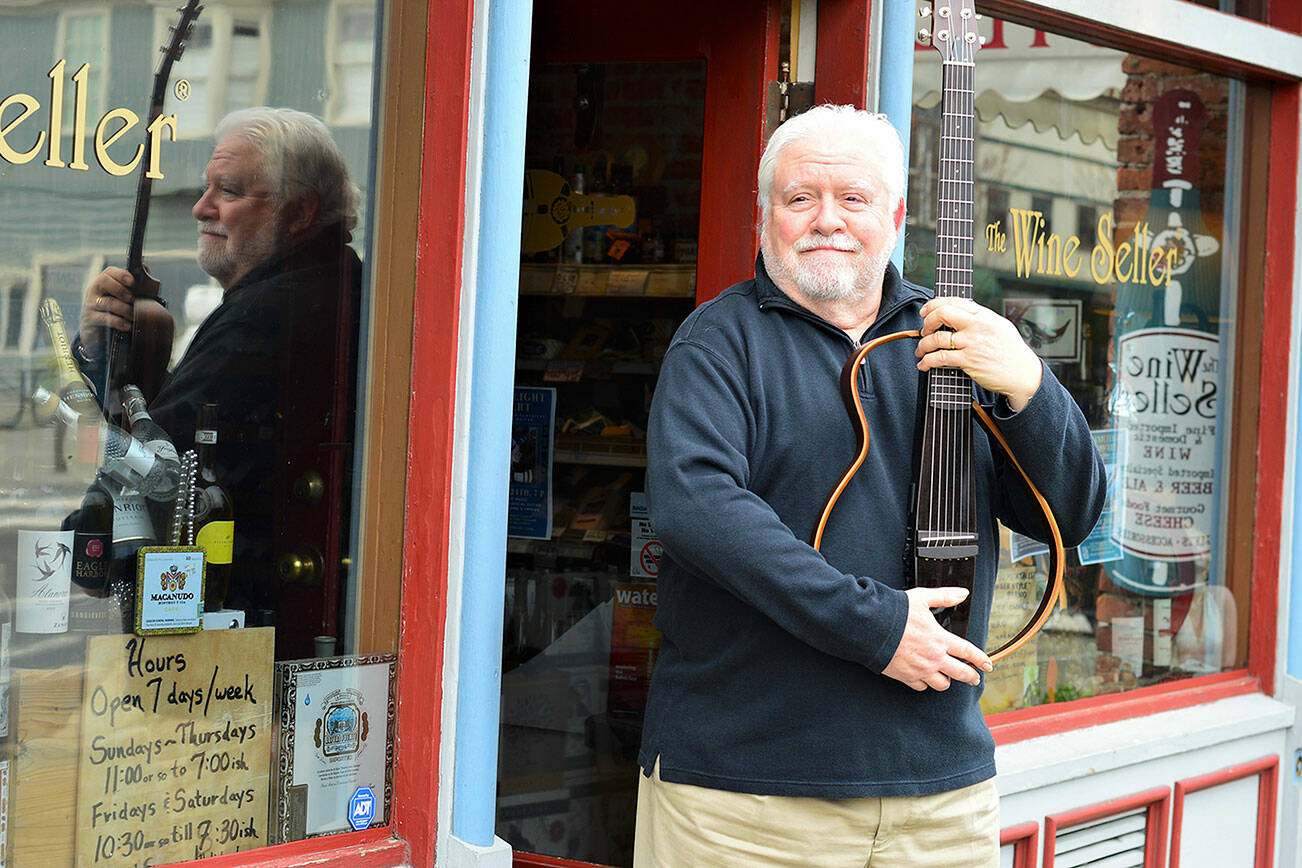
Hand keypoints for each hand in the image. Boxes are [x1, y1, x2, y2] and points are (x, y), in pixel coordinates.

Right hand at [79, 267, 134, 353]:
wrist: (98, 334)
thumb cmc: (113, 312)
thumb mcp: (122, 298)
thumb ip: (134, 285)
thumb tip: (145, 268)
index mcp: (103, 284)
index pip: (109, 272)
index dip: (121, 274)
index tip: (132, 281)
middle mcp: (94, 291)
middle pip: (103, 281)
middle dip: (120, 289)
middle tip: (132, 298)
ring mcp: (90, 305)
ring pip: (107, 302)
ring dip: (124, 309)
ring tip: (134, 316)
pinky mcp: (90, 319)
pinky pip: (104, 318)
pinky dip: (118, 322)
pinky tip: (127, 326)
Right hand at [882, 587, 991, 690]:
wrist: (871, 627)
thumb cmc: (895, 612)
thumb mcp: (921, 598)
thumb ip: (944, 596)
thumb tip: (962, 593)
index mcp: (940, 639)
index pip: (968, 652)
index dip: (981, 659)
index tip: (987, 664)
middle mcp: (933, 657)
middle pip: (960, 673)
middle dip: (971, 677)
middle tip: (974, 678)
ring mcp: (920, 669)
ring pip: (942, 684)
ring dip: (946, 680)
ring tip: (946, 676)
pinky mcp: (906, 677)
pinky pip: (921, 687)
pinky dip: (924, 683)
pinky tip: (924, 677)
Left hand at [915, 297, 1041, 410]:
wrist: (1022, 374)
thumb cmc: (1011, 351)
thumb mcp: (999, 326)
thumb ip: (980, 318)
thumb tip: (959, 312)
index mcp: (984, 315)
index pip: (954, 301)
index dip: (934, 304)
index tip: (926, 311)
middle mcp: (977, 326)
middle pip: (942, 314)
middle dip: (926, 321)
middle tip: (923, 330)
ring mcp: (972, 343)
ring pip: (937, 338)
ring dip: (923, 344)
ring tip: (921, 350)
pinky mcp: (969, 361)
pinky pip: (940, 358)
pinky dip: (927, 361)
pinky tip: (924, 364)